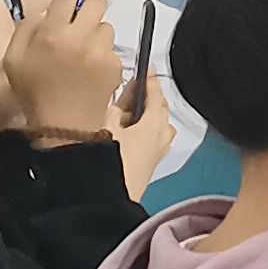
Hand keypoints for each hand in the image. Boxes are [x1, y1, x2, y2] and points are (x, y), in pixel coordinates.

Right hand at [2, 0, 125, 141]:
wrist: (63, 125)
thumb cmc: (32, 91)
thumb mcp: (14, 58)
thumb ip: (28, 28)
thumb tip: (47, 10)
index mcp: (51, 32)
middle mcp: (79, 36)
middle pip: (95, 2)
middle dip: (88, 5)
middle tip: (79, 18)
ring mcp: (100, 50)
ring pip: (105, 25)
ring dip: (95, 30)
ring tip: (81, 51)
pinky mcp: (115, 64)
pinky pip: (110, 47)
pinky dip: (101, 52)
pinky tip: (90, 68)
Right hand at [112, 84, 180, 201]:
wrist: (106, 200)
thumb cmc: (106, 159)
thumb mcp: (104, 124)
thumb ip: (116, 106)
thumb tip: (125, 95)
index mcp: (155, 124)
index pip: (156, 94)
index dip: (150, 80)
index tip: (146, 68)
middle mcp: (162, 137)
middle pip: (160, 110)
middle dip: (148, 98)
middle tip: (131, 89)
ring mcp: (158, 153)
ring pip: (157, 126)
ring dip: (146, 116)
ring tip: (125, 112)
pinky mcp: (150, 165)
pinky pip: (152, 140)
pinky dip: (143, 130)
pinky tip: (124, 132)